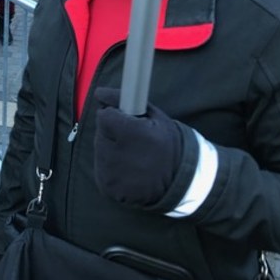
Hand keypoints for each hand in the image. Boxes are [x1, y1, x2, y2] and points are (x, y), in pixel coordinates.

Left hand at [93, 88, 183, 207]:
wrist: (181, 181)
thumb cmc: (167, 144)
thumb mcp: (155, 117)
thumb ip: (124, 100)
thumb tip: (99, 92)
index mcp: (132, 134)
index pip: (104, 116)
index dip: (114, 117)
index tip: (125, 122)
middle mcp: (118, 155)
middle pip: (100, 134)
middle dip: (111, 134)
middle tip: (132, 142)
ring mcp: (111, 174)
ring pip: (99, 151)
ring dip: (110, 150)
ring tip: (132, 156)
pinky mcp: (107, 187)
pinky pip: (100, 169)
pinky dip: (110, 168)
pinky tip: (128, 170)